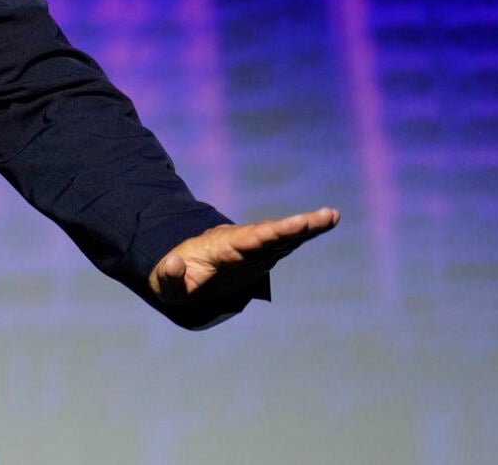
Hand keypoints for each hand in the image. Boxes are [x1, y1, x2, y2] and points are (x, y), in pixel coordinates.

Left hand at [149, 206, 339, 305]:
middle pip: (273, 233)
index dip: (274, 233)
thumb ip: (169, 275)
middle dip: (298, 226)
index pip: (251, 238)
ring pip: (283, 236)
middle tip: (326, 215)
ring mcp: (253, 249)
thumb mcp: (166, 282)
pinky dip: (303, 235)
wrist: (179, 274)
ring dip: (307, 227)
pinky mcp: (261, 257)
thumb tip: (173, 264)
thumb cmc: (173, 280)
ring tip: (332, 215)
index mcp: (222, 247)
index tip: (295, 224)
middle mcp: (241, 243)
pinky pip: (285, 244)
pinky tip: (324, 224)